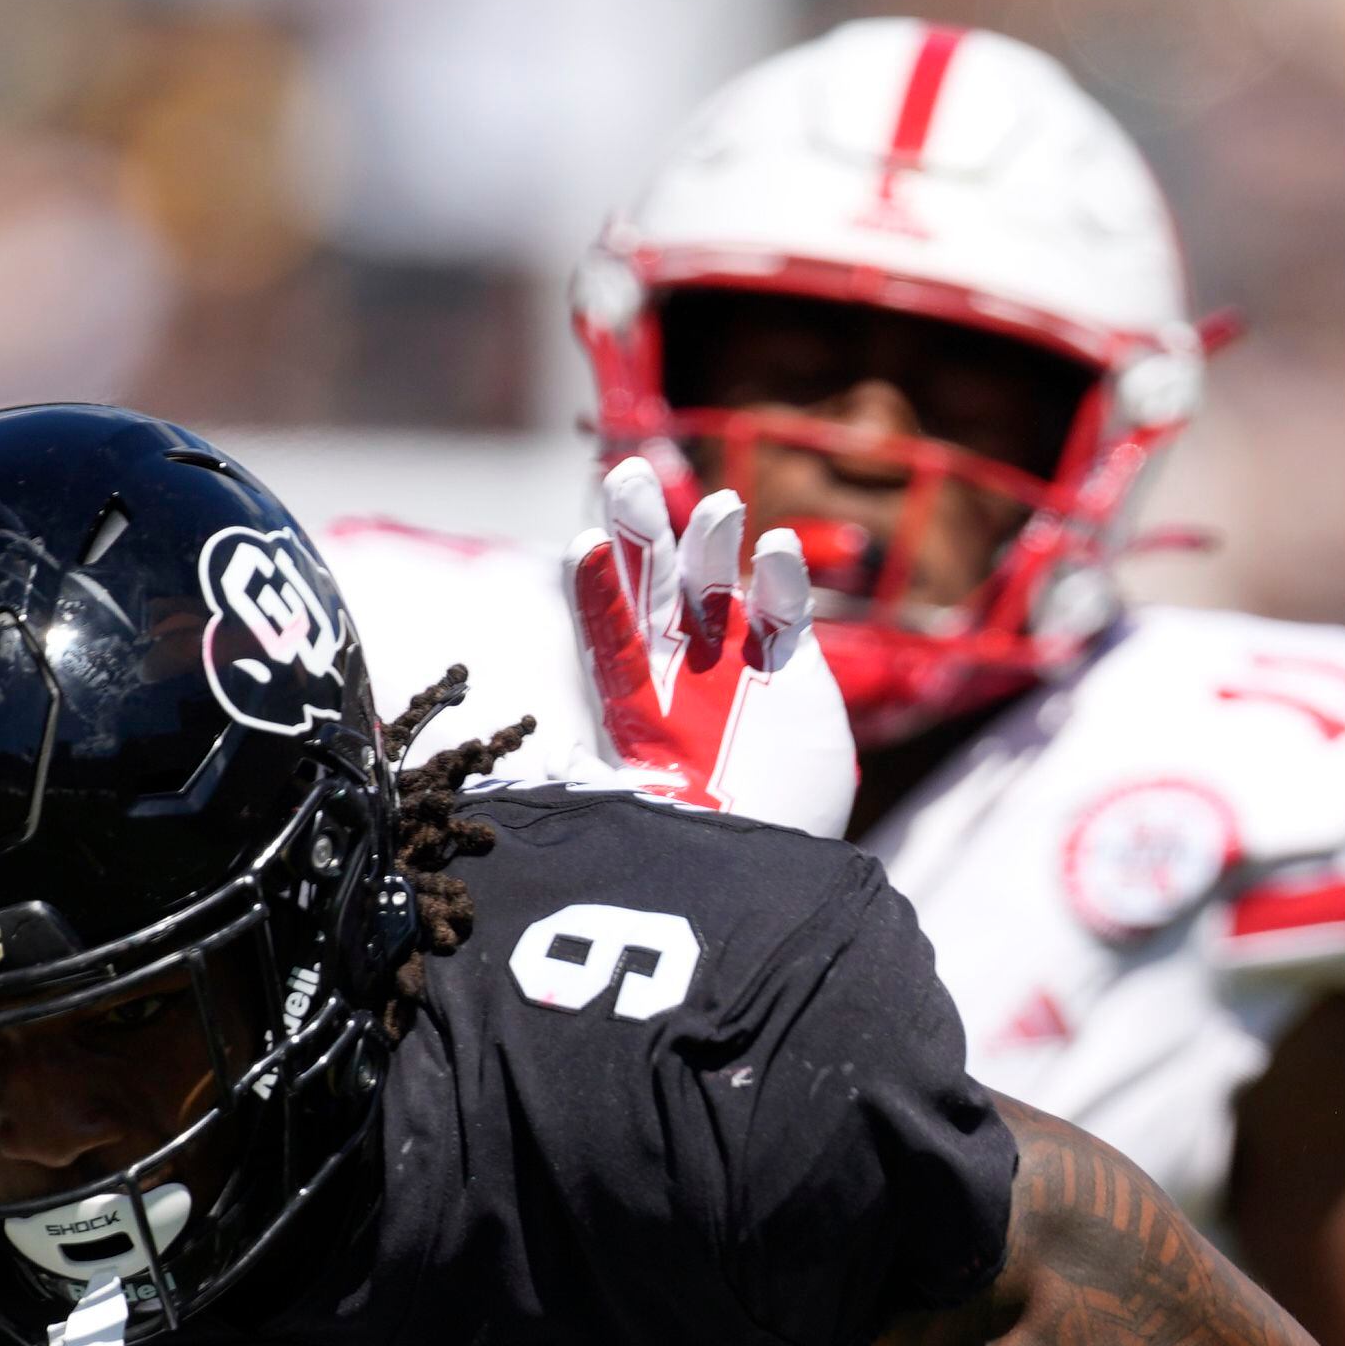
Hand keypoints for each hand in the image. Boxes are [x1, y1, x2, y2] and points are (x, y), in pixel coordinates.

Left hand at [568, 457, 855, 835]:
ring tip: (718, 509)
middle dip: (641, 529)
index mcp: (630, 686)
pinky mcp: (789, 665)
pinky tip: (775, 547)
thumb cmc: (689, 838)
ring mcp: (733, 654)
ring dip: (712, 541)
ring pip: (716, 580)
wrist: (759, 867)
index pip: (605, 621)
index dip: (596, 584)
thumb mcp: (631, 811)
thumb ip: (592, 782)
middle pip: (653, 579)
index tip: (586, 547)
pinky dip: (782, 577)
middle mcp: (676, 658)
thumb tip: (555, 758)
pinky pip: (784, 609)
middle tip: (629, 478)